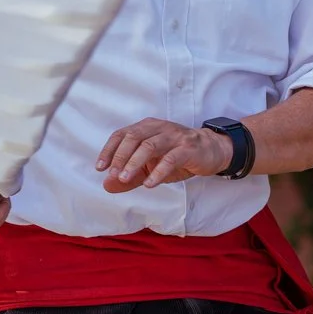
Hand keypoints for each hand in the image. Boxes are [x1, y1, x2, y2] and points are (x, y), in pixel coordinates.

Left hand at [96, 118, 232, 190]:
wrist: (212, 151)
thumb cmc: (178, 156)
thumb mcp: (151, 167)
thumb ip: (130, 176)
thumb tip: (107, 185)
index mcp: (146, 128)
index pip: (122, 134)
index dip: (109, 150)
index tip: (100, 167)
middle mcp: (159, 128)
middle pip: (133, 137)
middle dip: (120, 156)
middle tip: (112, 175)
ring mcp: (174, 137)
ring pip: (150, 145)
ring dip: (135, 163)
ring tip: (125, 179)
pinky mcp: (188, 148)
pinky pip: (171, 158)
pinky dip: (158, 171)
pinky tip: (149, 184)